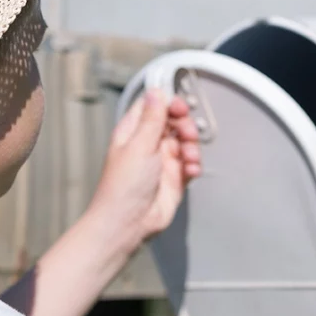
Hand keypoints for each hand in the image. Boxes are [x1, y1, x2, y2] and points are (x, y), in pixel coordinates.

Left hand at [87, 88, 201, 246]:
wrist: (127, 224)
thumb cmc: (122, 188)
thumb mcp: (139, 146)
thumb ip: (152, 118)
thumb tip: (156, 92)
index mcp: (132, 132)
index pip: (152, 105)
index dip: (168, 102)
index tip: (179, 107)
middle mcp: (147, 144)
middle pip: (173, 122)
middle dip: (185, 125)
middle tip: (187, 134)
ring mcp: (161, 162)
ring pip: (185, 142)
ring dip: (192, 147)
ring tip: (188, 158)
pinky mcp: (173, 179)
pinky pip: (190, 164)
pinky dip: (194, 165)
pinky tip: (191, 171)